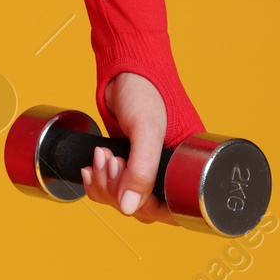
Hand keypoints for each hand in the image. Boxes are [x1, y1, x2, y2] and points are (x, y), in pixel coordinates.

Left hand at [80, 72, 176, 225]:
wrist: (124, 69)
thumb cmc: (146, 91)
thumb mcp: (146, 130)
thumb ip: (141, 170)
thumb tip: (128, 208)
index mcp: (187, 168)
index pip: (170, 210)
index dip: (144, 205)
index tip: (126, 180)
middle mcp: (168, 172)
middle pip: (142, 208)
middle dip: (118, 189)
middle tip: (111, 159)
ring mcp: (145, 168)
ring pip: (123, 200)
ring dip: (104, 183)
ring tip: (102, 154)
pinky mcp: (126, 163)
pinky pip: (111, 188)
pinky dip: (97, 180)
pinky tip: (92, 163)